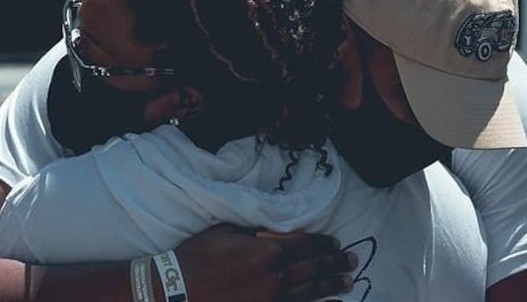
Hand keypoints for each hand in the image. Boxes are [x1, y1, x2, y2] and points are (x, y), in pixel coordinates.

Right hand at [169, 224, 356, 301]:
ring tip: (348, 282)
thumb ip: (255, 231)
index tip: (334, 242)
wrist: (175, 291)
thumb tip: (276, 231)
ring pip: (310, 291)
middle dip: (334, 263)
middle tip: (351, 261)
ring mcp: (271, 299)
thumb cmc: (198, 257)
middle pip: (313, 267)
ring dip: (332, 285)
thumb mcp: (226, 231)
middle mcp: (275, 275)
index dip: (323, 243)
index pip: (305, 243)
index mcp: (266, 250)